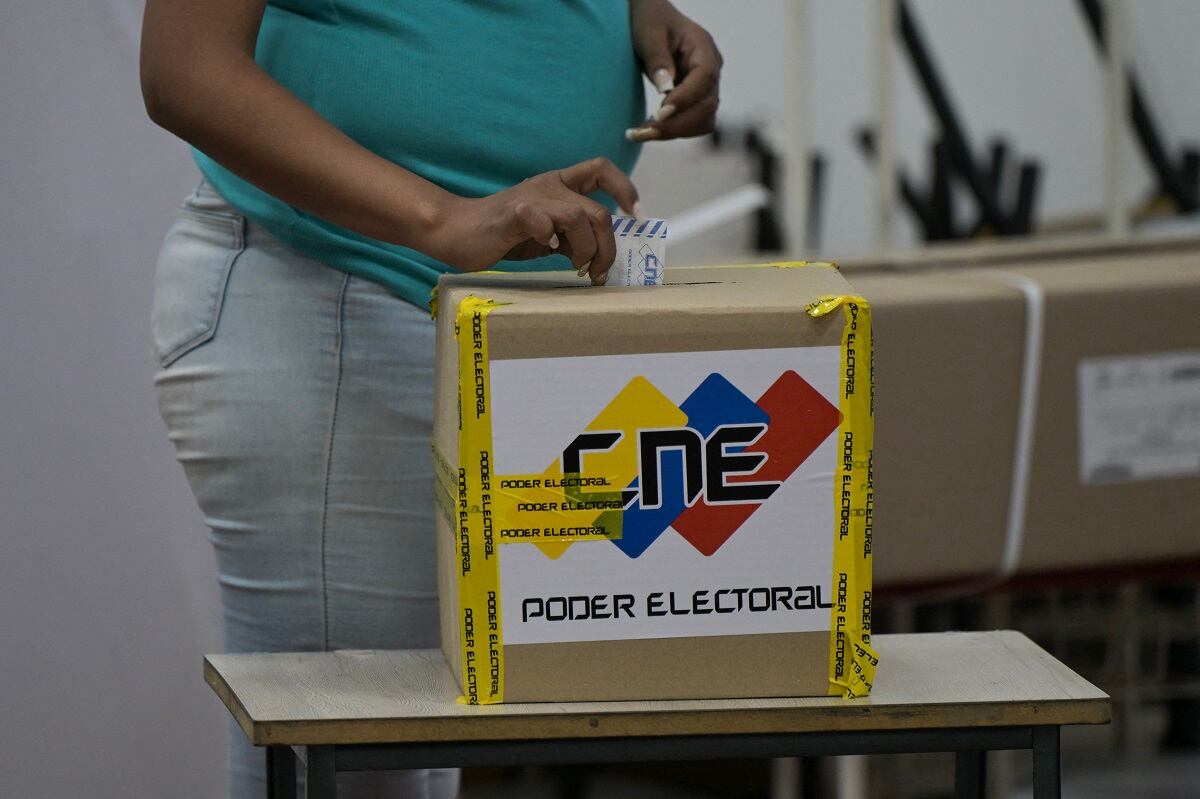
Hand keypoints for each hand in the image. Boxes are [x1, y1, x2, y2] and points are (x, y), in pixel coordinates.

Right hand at [426, 158, 641, 285]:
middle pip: (598, 211)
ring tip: (575, 266)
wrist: (456, 231)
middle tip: (597, 271)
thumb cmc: (502, 235)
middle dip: (607, 246)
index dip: (625, 188)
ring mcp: (532, 198)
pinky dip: (550, 238)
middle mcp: (549, 186)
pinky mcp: (513, 214)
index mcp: (559, 185)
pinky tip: (545, 249)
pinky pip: (543, 222)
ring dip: (585, 249)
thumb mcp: (547, 236)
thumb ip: (572, 237)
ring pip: (579, 217)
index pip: (601, 169)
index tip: (635, 216)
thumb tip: (598, 256)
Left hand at [628, 0, 722, 141]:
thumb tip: (665, 89)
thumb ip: (657, 58)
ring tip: (641, 133)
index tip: (660, 113)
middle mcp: (712, 69)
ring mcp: (707, 86)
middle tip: (642, 132)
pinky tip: (650, 129)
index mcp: (703, 47)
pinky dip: (675, 130)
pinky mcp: (697, 100)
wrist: (653, 21)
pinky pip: (694, 123)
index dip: (685, 98)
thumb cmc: (651, 21)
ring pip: (704, 120)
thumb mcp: (649, 33)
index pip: (704, 77)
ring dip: (675, 131)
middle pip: (706, 105)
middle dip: (676, 123)